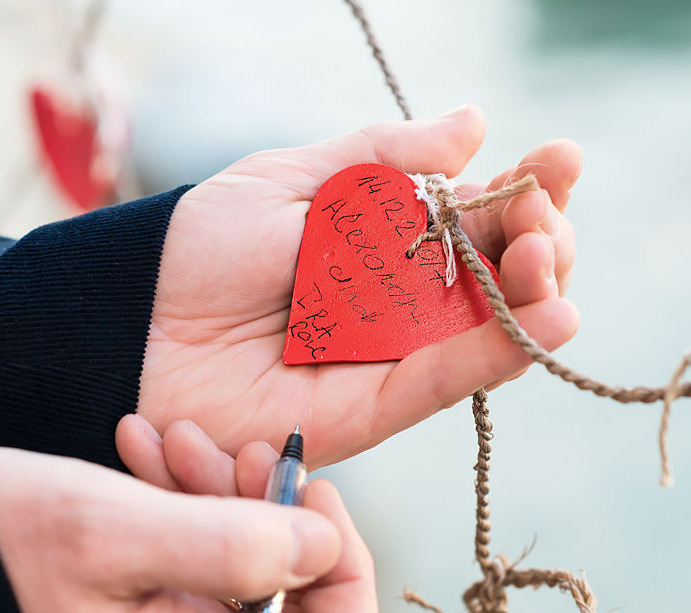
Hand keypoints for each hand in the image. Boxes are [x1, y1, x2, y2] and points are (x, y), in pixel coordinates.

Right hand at [0, 442, 378, 612]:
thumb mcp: (114, 532)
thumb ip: (235, 545)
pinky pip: (203, 562)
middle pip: (302, 599)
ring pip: (252, 569)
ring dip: (228, 495)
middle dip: (277, 511)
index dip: (345, 562)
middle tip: (237, 452)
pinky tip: (153, 460)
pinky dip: (191, 505)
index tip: (307, 494)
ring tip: (176, 444)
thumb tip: (324, 548)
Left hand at [139, 105, 580, 466]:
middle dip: (540, 241)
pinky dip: (497, 353)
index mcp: (392, 239)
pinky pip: (443, 380)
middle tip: (539, 219)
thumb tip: (475, 123)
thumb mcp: (292, 180)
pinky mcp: (372, 411)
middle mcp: (406, 300)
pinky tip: (549, 318)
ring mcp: (394, 356)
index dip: (528, 189)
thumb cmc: (200, 245)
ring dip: (535, 293)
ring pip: (490, 330)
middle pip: (502, 275)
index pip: (481, 216)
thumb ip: (383, 157)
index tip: (560, 159)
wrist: (130, 322)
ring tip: (544, 255)